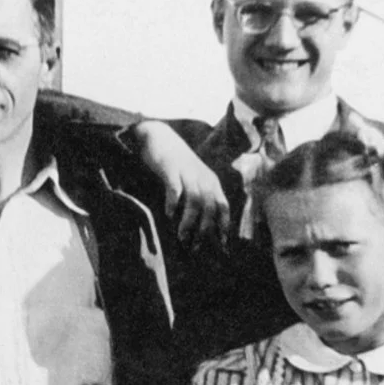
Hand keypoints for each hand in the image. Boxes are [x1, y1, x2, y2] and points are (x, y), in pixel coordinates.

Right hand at [127, 121, 227, 246]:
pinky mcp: (171, 169)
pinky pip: (175, 189)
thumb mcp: (194, 178)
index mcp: (211, 181)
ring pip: (195, 201)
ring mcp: (187, 173)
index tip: (220, 244)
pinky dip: (173, 203)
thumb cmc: (176, 163)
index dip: (223, 226)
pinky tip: (168, 214)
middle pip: (210, 207)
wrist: (160, 138)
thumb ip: (199, 196)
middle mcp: (203, 177)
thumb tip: (202, 223)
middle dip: (203, 229)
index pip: (223, 206)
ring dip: (189, 221)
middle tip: (194, 246)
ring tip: (181, 236)